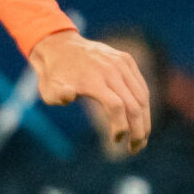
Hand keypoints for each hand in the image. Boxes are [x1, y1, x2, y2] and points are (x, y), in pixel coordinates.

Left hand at [30, 30, 149, 154]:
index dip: (120, 126)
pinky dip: (143, 103)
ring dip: (145, 119)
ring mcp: (121, 63)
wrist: (59, 45)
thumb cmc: (53, 75)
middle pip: (135, 104)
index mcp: (93, 80)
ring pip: (142, 96)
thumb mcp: (47, 88)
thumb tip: (69, 96)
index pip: (117, 106)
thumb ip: (57, 96)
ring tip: (141, 138)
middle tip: (136, 148)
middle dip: (139, 130)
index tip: (116, 141)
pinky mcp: (126, 60)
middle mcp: (111, 70)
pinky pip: (140, 85)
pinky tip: (141, 119)